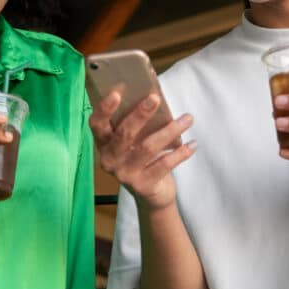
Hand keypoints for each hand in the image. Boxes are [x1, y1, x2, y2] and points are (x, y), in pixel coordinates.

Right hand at [89, 87, 195, 210]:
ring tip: (188, 118)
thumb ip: (137, 124)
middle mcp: (110, 159)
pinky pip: (164, 165)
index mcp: (104, 143)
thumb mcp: (134, 141)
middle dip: (140, 114)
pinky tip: (192, 144)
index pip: (97, 124)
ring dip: (170, 130)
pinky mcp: (143, 185)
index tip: (116, 93)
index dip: (104, 109)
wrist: (151, 194)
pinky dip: (180, 153)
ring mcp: (125, 174)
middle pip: (124, 134)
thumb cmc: (142, 157)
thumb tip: (154, 97)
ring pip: (148, 148)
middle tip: (155, 98)